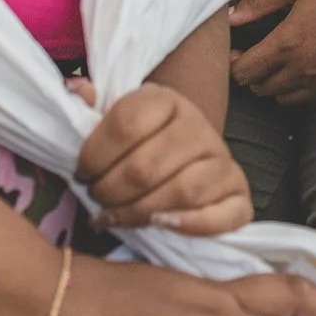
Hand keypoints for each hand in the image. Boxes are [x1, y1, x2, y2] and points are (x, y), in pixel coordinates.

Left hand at [69, 80, 251, 235]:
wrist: (185, 156)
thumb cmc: (140, 143)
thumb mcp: (115, 120)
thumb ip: (91, 108)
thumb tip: (76, 90)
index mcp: (166, 100)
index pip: (126, 124)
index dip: (93, 155)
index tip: (80, 174)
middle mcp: (199, 126)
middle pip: (147, 167)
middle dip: (110, 191)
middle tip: (96, 200)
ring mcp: (222, 161)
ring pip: (182, 191)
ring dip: (139, 213)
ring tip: (115, 217)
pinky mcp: (238, 194)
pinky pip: (224, 214)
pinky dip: (194, 225)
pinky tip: (162, 226)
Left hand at [227, 0, 315, 106]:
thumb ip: (262, 0)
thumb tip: (231, 16)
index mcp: (290, 43)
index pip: (243, 72)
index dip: (233, 61)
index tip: (237, 46)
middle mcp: (305, 70)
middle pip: (259, 88)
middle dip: (252, 71)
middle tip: (256, 49)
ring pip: (282, 98)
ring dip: (274, 83)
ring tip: (281, 57)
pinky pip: (308, 100)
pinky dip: (299, 88)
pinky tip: (306, 64)